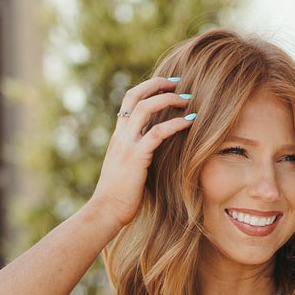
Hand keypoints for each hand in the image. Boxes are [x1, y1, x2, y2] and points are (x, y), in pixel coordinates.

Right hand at [88, 76, 195, 232]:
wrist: (105, 211)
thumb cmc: (118, 197)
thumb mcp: (126, 169)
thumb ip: (136, 155)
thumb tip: (153, 154)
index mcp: (118, 137)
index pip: (129, 101)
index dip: (148, 88)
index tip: (167, 86)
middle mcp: (121, 136)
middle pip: (135, 96)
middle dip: (158, 85)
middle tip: (179, 83)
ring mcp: (127, 145)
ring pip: (145, 109)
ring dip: (168, 100)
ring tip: (188, 100)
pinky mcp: (136, 158)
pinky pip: (157, 133)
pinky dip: (174, 124)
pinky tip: (190, 122)